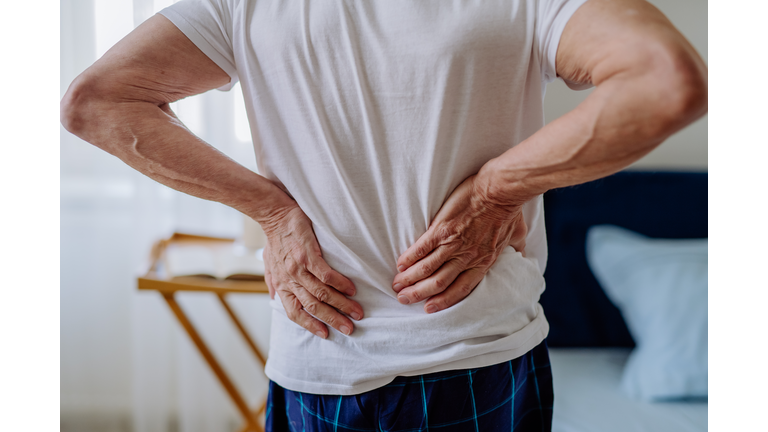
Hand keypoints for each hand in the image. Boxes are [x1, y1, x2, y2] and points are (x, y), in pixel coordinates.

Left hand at [262, 205, 362, 337]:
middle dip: (333, 320)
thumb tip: (275, 298)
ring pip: (322, 293)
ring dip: (341, 305)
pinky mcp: (308, 255)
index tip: (325, 335)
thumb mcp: (268, 264)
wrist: (274, 215)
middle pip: (313, 307)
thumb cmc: (274, 239)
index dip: (310, 325)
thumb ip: (273, 282)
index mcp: (281, 285)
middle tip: (350, 329)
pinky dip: (340, 284)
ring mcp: (298, 268)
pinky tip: (351, 289)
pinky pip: (326, 275)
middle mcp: (289, 280)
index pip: (295, 312)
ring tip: (357, 312)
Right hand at [392, 174, 526, 312]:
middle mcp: (466, 258)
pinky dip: (410, 258)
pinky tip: (400, 264)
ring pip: (427, 269)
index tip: (429, 308)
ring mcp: (452, 244)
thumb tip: (523, 254)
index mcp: (483, 262)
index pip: (461, 289)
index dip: (443, 301)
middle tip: (404, 299)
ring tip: (397, 285)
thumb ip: (516, 247)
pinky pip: (422, 249)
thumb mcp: (517, 234)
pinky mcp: (441, 229)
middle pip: (439, 283)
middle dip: (419, 293)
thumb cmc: (509, 210)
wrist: (500, 190)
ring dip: (410, 279)